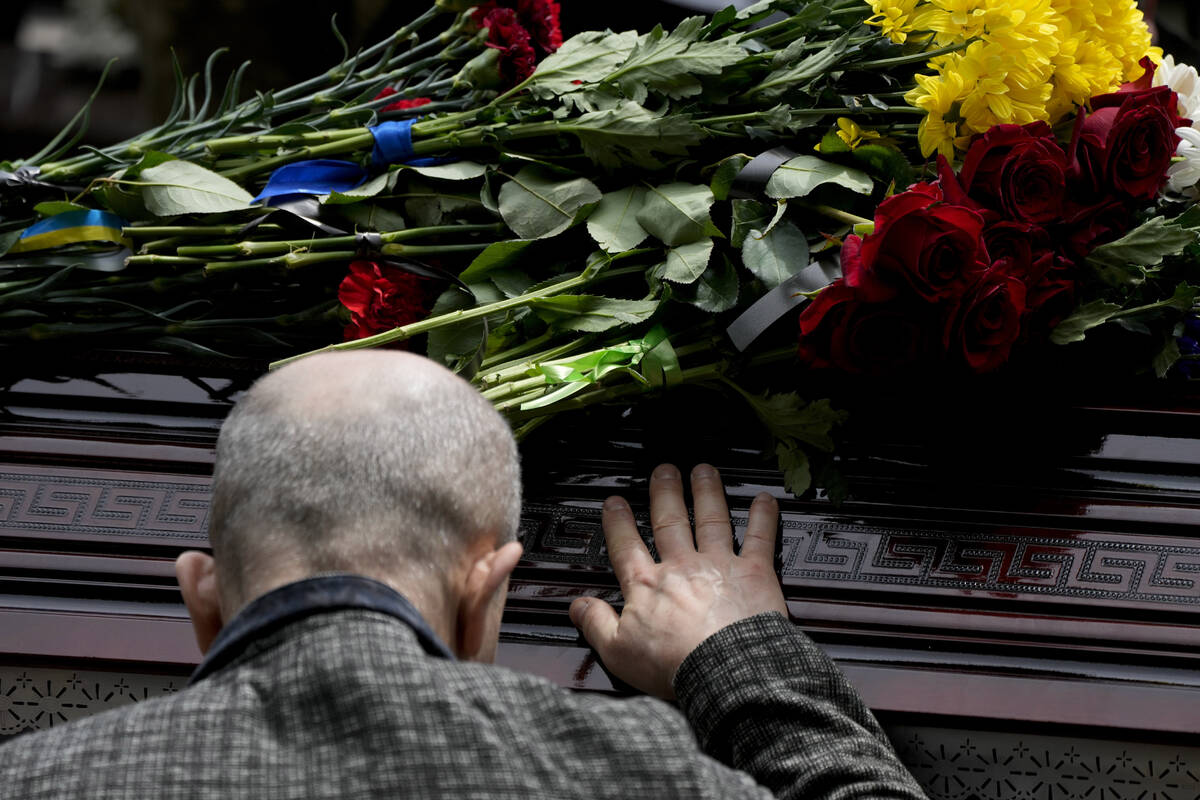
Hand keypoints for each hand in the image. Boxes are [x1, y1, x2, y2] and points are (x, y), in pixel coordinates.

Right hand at [568, 463, 786, 699]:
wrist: (726, 669)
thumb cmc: (675, 665)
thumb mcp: (618, 652)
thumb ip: (596, 624)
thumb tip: (576, 607)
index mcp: (647, 585)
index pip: (626, 545)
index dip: (618, 522)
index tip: (615, 502)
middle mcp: (682, 566)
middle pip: (670, 521)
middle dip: (665, 493)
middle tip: (664, 470)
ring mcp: (719, 564)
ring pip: (711, 519)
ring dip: (707, 493)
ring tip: (704, 471)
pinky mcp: (754, 572)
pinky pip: (759, 538)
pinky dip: (763, 517)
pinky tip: (764, 499)